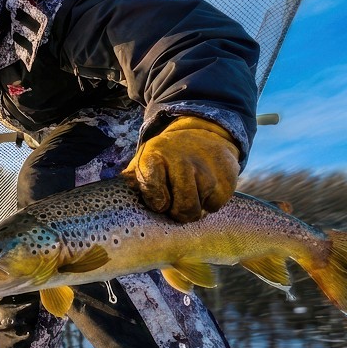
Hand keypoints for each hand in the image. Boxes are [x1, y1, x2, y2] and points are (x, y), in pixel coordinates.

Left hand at [122, 116, 239, 222]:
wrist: (202, 134)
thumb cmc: (166, 158)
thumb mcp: (145, 161)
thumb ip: (132, 180)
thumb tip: (119, 201)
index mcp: (155, 157)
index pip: (152, 186)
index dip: (156, 200)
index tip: (159, 203)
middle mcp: (183, 161)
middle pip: (182, 208)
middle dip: (177, 213)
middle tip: (175, 206)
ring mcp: (207, 170)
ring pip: (199, 210)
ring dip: (194, 207)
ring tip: (189, 192)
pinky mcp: (227, 177)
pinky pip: (215, 206)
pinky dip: (209, 203)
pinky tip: (204, 189)